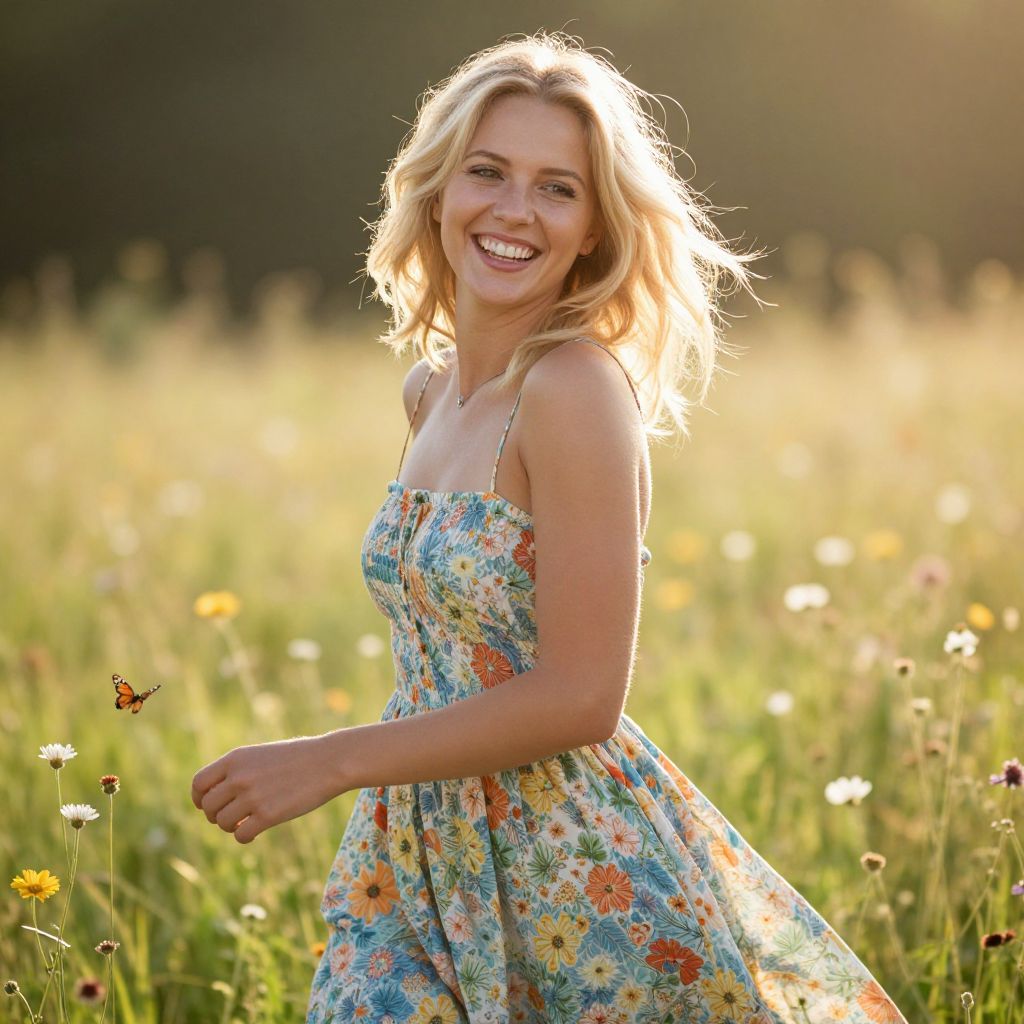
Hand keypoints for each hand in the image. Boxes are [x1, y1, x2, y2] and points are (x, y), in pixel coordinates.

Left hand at [190, 734, 342, 843]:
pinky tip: (256, 832)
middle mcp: (239, 776)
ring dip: (231, 827)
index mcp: (236, 758)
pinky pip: (241, 835)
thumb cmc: (298, 757)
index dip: (199, 798)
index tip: (207, 805)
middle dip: (216, 815)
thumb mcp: (262, 754)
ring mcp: (253, 796)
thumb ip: (238, 770)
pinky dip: (245, 837)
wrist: (329, 761)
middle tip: (232, 817)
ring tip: (246, 823)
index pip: (199, 783)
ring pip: (222, 823)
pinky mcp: (268, 815)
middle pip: (208, 807)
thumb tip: (217, 794)